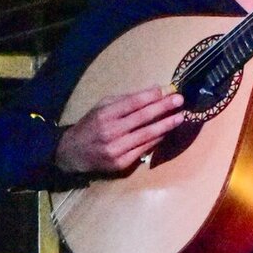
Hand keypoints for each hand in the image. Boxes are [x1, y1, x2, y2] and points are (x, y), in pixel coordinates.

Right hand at [55, 84, 184, 173]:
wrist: (72, 153)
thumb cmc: (91, 126)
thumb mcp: (102, 107)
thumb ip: (126, 99)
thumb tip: (154, 90)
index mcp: (105, 114)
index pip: (133, 103)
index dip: (152, 96)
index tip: (169, 90)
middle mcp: (111, 131)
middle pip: (143, 118)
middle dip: (164, 107)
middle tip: (180, 100)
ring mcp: (116, 149)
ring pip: (147, 135)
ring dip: (166, 125)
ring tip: (180, 117)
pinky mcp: (121, 163)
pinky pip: (144, 149)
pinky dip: (157, 140)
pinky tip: (167, 132)